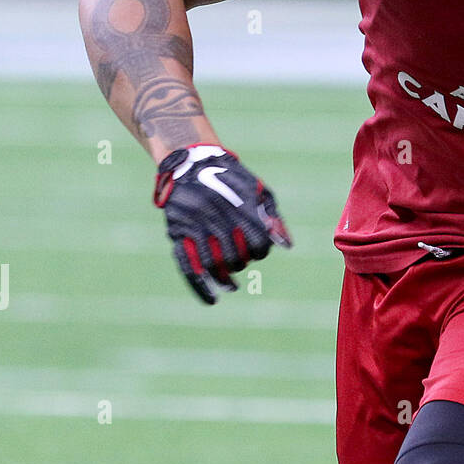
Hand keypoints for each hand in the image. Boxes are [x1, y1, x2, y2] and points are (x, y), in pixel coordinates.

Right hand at [153, 144, 291, 303]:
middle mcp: (215, 215)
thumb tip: (287, 246)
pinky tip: (212, 300)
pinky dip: (200, 288)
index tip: (259, 250)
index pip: (257, 241)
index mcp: (238, 205)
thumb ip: (272, 218)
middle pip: (234, 255)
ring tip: (232, 286)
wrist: (191, 162)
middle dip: (242, 262)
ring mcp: (194, 225)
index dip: (261, 250)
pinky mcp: (176, 232)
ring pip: (212, 264)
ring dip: (225, 280)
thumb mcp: (257, 191)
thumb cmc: (231, 180)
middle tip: (243, 261)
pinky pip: (187, 266)